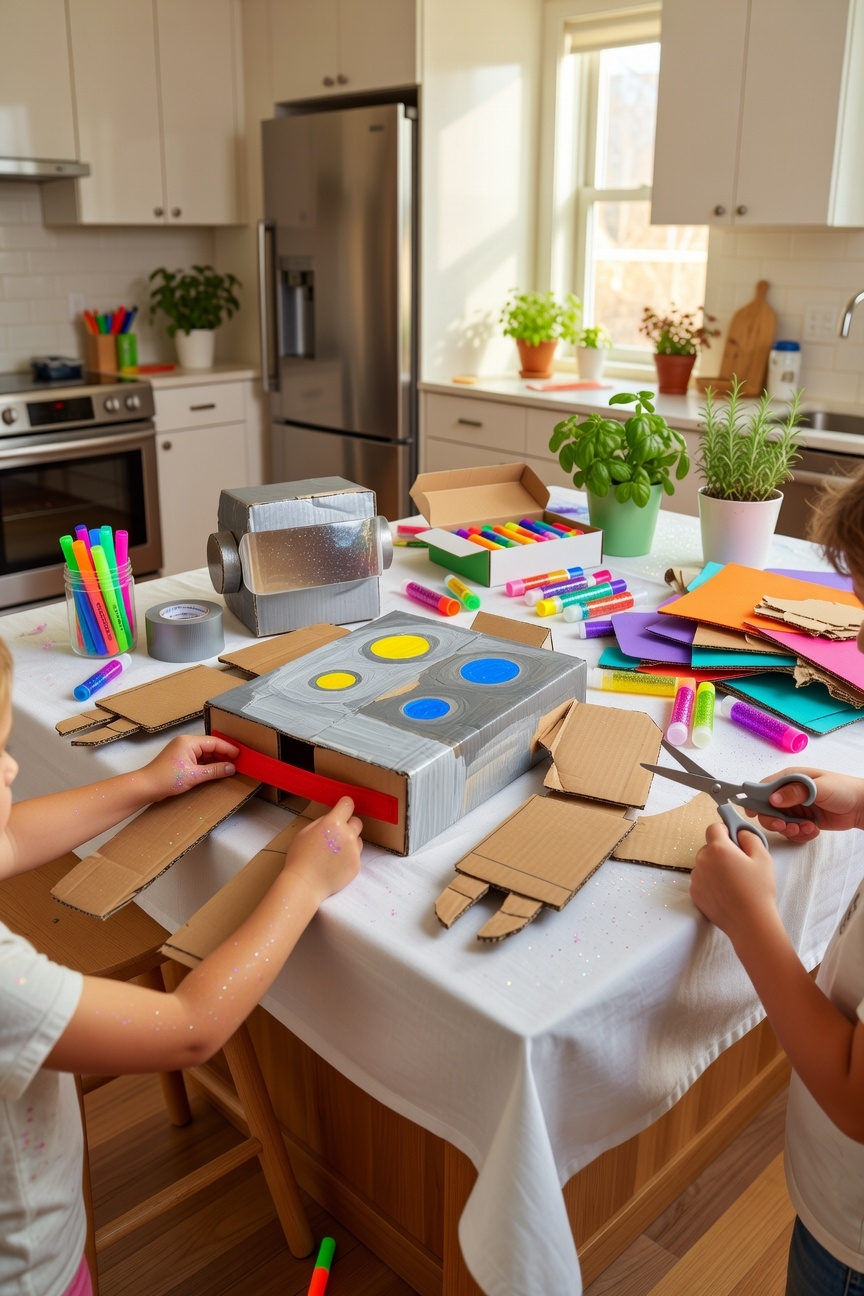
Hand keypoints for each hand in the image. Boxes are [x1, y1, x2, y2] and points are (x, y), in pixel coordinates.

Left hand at [142, 734, 239, 800]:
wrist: (146, 786)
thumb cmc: (167, 778)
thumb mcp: (195, 775)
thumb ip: (215, 770)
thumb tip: (232, 768)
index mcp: (189, 742)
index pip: (214, 742)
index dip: (228, 749)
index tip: (240, 756)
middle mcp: (186, 742)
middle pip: (210, 746)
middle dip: (223, 755)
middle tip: (237, 764)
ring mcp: (182, 750)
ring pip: (205, 753)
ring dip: (216, 760)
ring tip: (228, 769)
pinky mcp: (180, 759)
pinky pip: (198, 759)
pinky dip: (207, 765)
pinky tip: (215, 771)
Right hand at [285, 797, 362, 902]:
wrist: (305, 884)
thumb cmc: (300, 857)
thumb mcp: (305, 832)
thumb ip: (322, 822)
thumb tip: (333, 817)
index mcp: (333, 823)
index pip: (348, 804)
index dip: (345, 805)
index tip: (343, 808)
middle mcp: (347, 834)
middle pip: (357, 822)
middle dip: (348, 825)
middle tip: (336, 834)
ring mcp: (354, 851)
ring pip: (357, 839)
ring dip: (349, 842)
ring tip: (334, 853)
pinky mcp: (357, 865)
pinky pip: (356, 855)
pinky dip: (348, 857)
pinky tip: (335, 865)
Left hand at [690, 821, 779, 942]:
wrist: (750, 923)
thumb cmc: (758, 890)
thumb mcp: (763, 857)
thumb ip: (750, 837)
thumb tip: (740, 832)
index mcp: (718, 849)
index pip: (714, 828)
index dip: (725, 831)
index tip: (735, 840)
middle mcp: (702, 860)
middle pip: (709, 847)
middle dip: (722, 851)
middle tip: (739, 865)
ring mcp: (696, 878)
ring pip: (705, 864)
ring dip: (715, 867)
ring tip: (734, 882)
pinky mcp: (694, 893)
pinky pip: (701, 879)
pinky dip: (710, 882)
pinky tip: (726, 893)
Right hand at [748, 768, 863, 839]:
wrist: (861, 806)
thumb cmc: (842, 789)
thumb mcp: (819, 787)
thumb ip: (796, 792)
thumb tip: (773, 798)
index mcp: (789, 779)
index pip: (763, 788)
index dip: (755, 800)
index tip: (753, 813)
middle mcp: (789, 794)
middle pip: (767, 809)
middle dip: (774, 821)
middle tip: (785, 826)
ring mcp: (795, 808)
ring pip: (780, 824)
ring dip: (790, 830)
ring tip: (806, 828)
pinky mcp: (803, 821)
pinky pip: (793, 832)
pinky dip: (800, 834)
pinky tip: (813, 829)